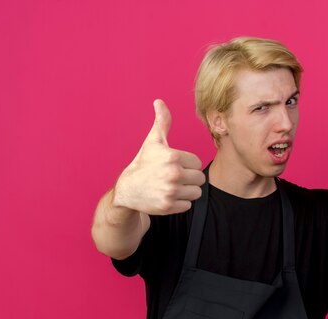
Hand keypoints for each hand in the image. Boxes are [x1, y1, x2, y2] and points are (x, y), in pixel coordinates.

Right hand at [114, 99, 205, 214]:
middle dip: (189, 179)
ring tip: (172, 187)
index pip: (197, 163)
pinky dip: (180, 203)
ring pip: (196, 193)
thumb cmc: (143, 163)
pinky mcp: (168, 206)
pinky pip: (188, 205)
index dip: (187, 165)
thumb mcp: (153, 141)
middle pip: (199, 179)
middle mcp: (173, 174)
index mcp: (172, 157)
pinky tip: (168, 196)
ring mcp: (170, 191)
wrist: (128, 189)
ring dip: (187, 191)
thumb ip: (162, 122)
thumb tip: (159, 102)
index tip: (174, 165)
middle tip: (174, 178)